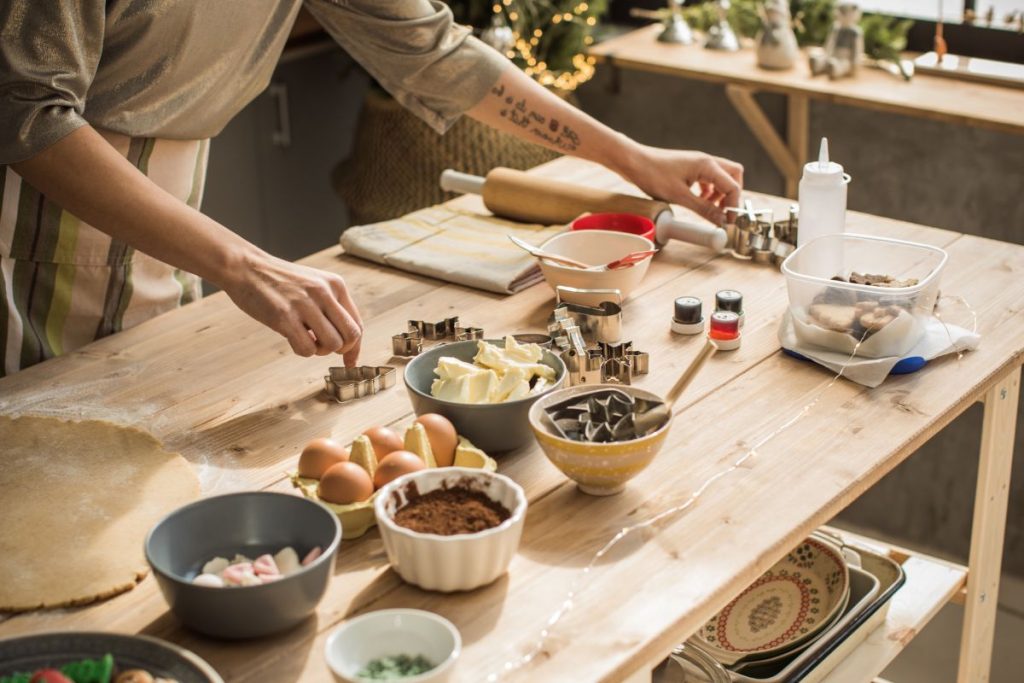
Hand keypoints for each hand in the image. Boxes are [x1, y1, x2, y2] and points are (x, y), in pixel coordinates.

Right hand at [221, 251, 362, 364]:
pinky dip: (302, 350)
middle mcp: (324, 292)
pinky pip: (307, 349)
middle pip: (350, 336)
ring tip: (305, 339)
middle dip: (340, 350)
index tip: (349, 361)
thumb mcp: (314, 285)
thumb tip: (347, 346)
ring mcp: (304, 304)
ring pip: (332, 344)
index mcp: (335, 284)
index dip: (354, 348)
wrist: (246, 267)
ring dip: (319, 351)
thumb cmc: (280, 282)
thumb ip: (331, 308)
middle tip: (322, 346)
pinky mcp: (284, 316)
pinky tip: (292, 338)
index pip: (357, 324)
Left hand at [620, 145, 743, 224]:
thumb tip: (721, 221)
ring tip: (711, 209)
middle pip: (734, 176)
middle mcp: (706, 161)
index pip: (733, 186)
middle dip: (732, 195)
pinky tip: (699, 201)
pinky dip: (709, 190)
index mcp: (707, 165)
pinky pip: (708, 178)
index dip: (734, 206)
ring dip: (720, 193)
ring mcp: (698, 163)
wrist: (633, 162)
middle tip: (724, 212)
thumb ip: (703, 209)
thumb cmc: (653, 175)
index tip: (729, 222)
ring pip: (721, 177)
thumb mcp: (679, 197)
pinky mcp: (690, 167)